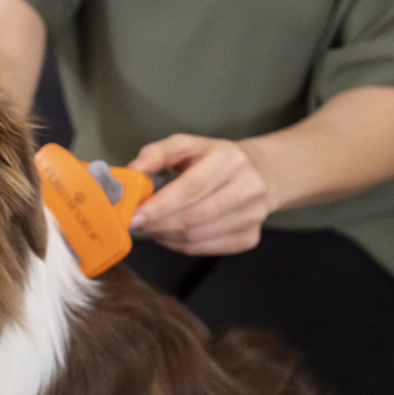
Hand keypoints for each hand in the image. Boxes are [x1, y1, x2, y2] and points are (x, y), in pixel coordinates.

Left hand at [126, 134, 274, 255]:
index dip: (160, 205)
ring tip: (152, 226)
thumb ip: (156, 153)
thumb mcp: (186, 145)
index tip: (134, 215)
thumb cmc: (212, 158)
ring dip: (166, 235)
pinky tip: (170, 234)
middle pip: (193, 216)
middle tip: (137, 222)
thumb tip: (133, 170)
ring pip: (196, 237)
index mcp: (228, 159)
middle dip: (158, 223)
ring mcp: (252, 215)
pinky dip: (179, 245)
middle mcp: (247, 187)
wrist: (260, 173)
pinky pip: (204, 249)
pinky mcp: (250, 238)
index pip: (191, 187)